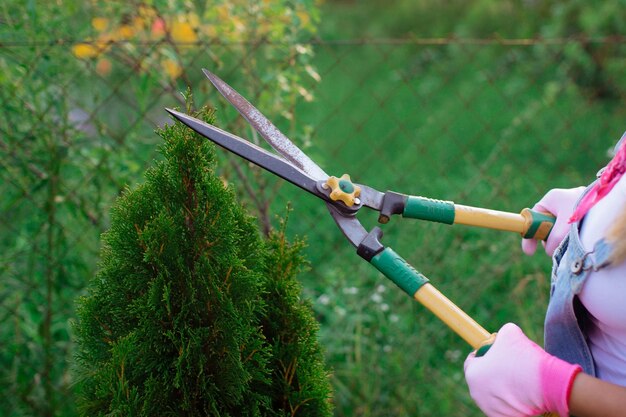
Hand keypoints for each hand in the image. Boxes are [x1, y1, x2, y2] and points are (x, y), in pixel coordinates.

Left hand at [464, 323, 580, 416]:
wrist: (548, 385)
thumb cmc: (525, 359)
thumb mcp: (510, 332)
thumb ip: (501, 334)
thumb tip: (503, 336)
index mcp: (472, 373)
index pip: (471, 361)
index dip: (482, 354)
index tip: (492, 351)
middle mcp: (476, 394)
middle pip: (482, 377)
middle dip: (493, 370)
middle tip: (509, 364)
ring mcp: (489, 409)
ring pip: (493, 392)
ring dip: (502, 385)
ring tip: (520, 378)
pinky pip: (505, 405)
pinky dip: (512, 399)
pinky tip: (524, 392)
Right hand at [522, 187, 585, 256]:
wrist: (610, 206)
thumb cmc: (584, 211)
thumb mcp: (564, 227)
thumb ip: (553, 239)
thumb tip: (549, 252)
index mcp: (550, 199)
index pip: (532, 218)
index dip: (529, 235)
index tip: (529, 251)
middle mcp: (559, 201)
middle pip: (545, 225)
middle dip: (548, 238)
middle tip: (553, 248)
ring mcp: (571, 206)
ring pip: (558, 228)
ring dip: (561, 238)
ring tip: (571, 241)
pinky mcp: (580, 213)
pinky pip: (569, 227)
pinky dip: (570, 235)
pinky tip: (578, 238)